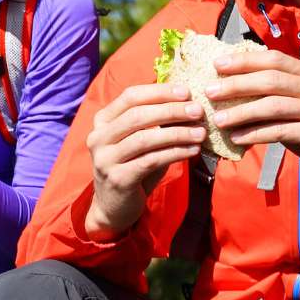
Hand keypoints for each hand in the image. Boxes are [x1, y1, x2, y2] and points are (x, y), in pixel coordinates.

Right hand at [85, 83, 206, 239]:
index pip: (130, 96)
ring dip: (177, 133)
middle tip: (198, 111)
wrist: (114, 207)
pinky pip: (151, 161)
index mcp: (102, 121)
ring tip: (201, 132)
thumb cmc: (132, 167)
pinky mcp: (117, 179)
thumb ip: (155, 122)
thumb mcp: (140, 140)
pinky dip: (175, 153)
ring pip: (145, 139)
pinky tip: (193, 150)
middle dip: (171, 111)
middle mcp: (98, 138)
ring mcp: (105, 159)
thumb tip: (188, 101)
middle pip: (137, 115)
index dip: (159, 92)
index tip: (187, 91)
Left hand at [207, 50, 299, 193]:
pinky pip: (280, 131)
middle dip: (236, 85)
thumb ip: (276, 94)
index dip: (245, 61)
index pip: (275, 59)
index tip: (217, 64)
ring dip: (241, 112)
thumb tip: (230, 87)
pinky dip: (254, 134)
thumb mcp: (299, 104)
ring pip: (273, 106)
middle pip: (271, 80)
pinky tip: (236, 138)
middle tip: (209, 92)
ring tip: (217, 119)